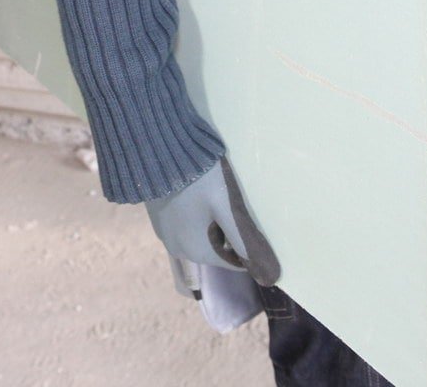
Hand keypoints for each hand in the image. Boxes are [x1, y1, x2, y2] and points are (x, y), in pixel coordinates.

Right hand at [143, 158, 279, 286]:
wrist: (157, 151)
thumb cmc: (198, 178)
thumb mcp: (226, 207)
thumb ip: (244, 240)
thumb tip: (269, 274)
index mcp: (197, 251)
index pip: (234, 262)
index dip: (247, 245)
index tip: (250, 221)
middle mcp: (178, 250)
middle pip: (216, 249)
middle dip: (228, 234)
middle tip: (232, 205)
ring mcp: (165, 235)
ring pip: (201, 237)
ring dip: (213, 224)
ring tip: (217, 198)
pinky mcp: (158, 220)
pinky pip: (185, 227)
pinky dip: (197, 217)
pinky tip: (199, 196)